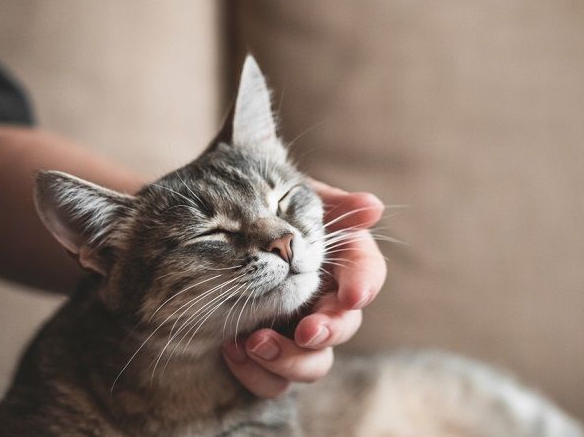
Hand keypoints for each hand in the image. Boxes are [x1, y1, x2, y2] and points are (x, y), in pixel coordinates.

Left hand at [222, 180, 385, 397]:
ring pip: (315, 364)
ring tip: (253, 342)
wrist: (212, 240)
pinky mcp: (271, 362)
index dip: (365, 283)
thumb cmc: (261, 216)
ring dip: (290, 359)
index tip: (352, 294)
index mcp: (335, 264)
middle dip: (330, 330)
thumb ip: (327, 203)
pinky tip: (231, 349)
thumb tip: (372, 207)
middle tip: (307, 331)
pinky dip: (257, 374)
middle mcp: (324, 303)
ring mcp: (298, 336)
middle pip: (346, 325)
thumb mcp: (289, 200)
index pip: (365, 273)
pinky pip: (276, 384)